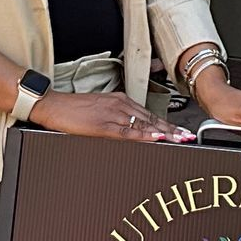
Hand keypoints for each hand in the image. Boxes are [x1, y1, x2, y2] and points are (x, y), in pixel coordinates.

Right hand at [29, 90, 186, 144]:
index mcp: (120, 100)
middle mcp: (120, 104)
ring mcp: (113, 114)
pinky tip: (156, 138)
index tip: (180, 131)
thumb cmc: (72, 110)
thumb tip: (131, 132)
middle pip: (151, 119)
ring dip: (164, 133)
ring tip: (180, 140)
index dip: (166, 124)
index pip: (148, 114)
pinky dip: (144, 135)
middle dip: (171, 129)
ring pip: (144, 125)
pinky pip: (128, 132)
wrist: (52, 105)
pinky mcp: (103, 125)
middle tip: (188, 137)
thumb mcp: (99, 111)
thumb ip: (116, 119)